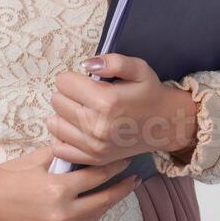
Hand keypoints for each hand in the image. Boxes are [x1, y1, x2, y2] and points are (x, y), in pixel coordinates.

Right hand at [0, 146, 139, 220]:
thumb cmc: (5, 177)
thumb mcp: (36, 159)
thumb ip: (64, 155)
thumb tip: (87, 145)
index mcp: (58, 189)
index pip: (97, 176)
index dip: (114, 167)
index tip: (126, 161)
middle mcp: (61, 216)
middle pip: (103, 201)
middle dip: (121, 188)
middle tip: (134, 179)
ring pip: (93, 219)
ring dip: (104, 204)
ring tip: (115, 191)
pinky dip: (86, 219)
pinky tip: (92, 207)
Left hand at [47, 53, 199, 166]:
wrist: (166, 125)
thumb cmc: (149, 93)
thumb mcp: (139, 68)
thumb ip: (113, 61)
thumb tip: (86, 65)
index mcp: (106, 101)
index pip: (63, 82)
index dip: (72, 78)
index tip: (85, 82)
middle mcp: (97, 126)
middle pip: (56, 101)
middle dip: (68, 94)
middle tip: (86, 96)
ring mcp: (93, 146)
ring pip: (54, 123)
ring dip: (64, 115)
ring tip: (83, 111)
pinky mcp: (92, 159)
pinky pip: (58, 147)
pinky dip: (64, 137)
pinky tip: (78, 129)